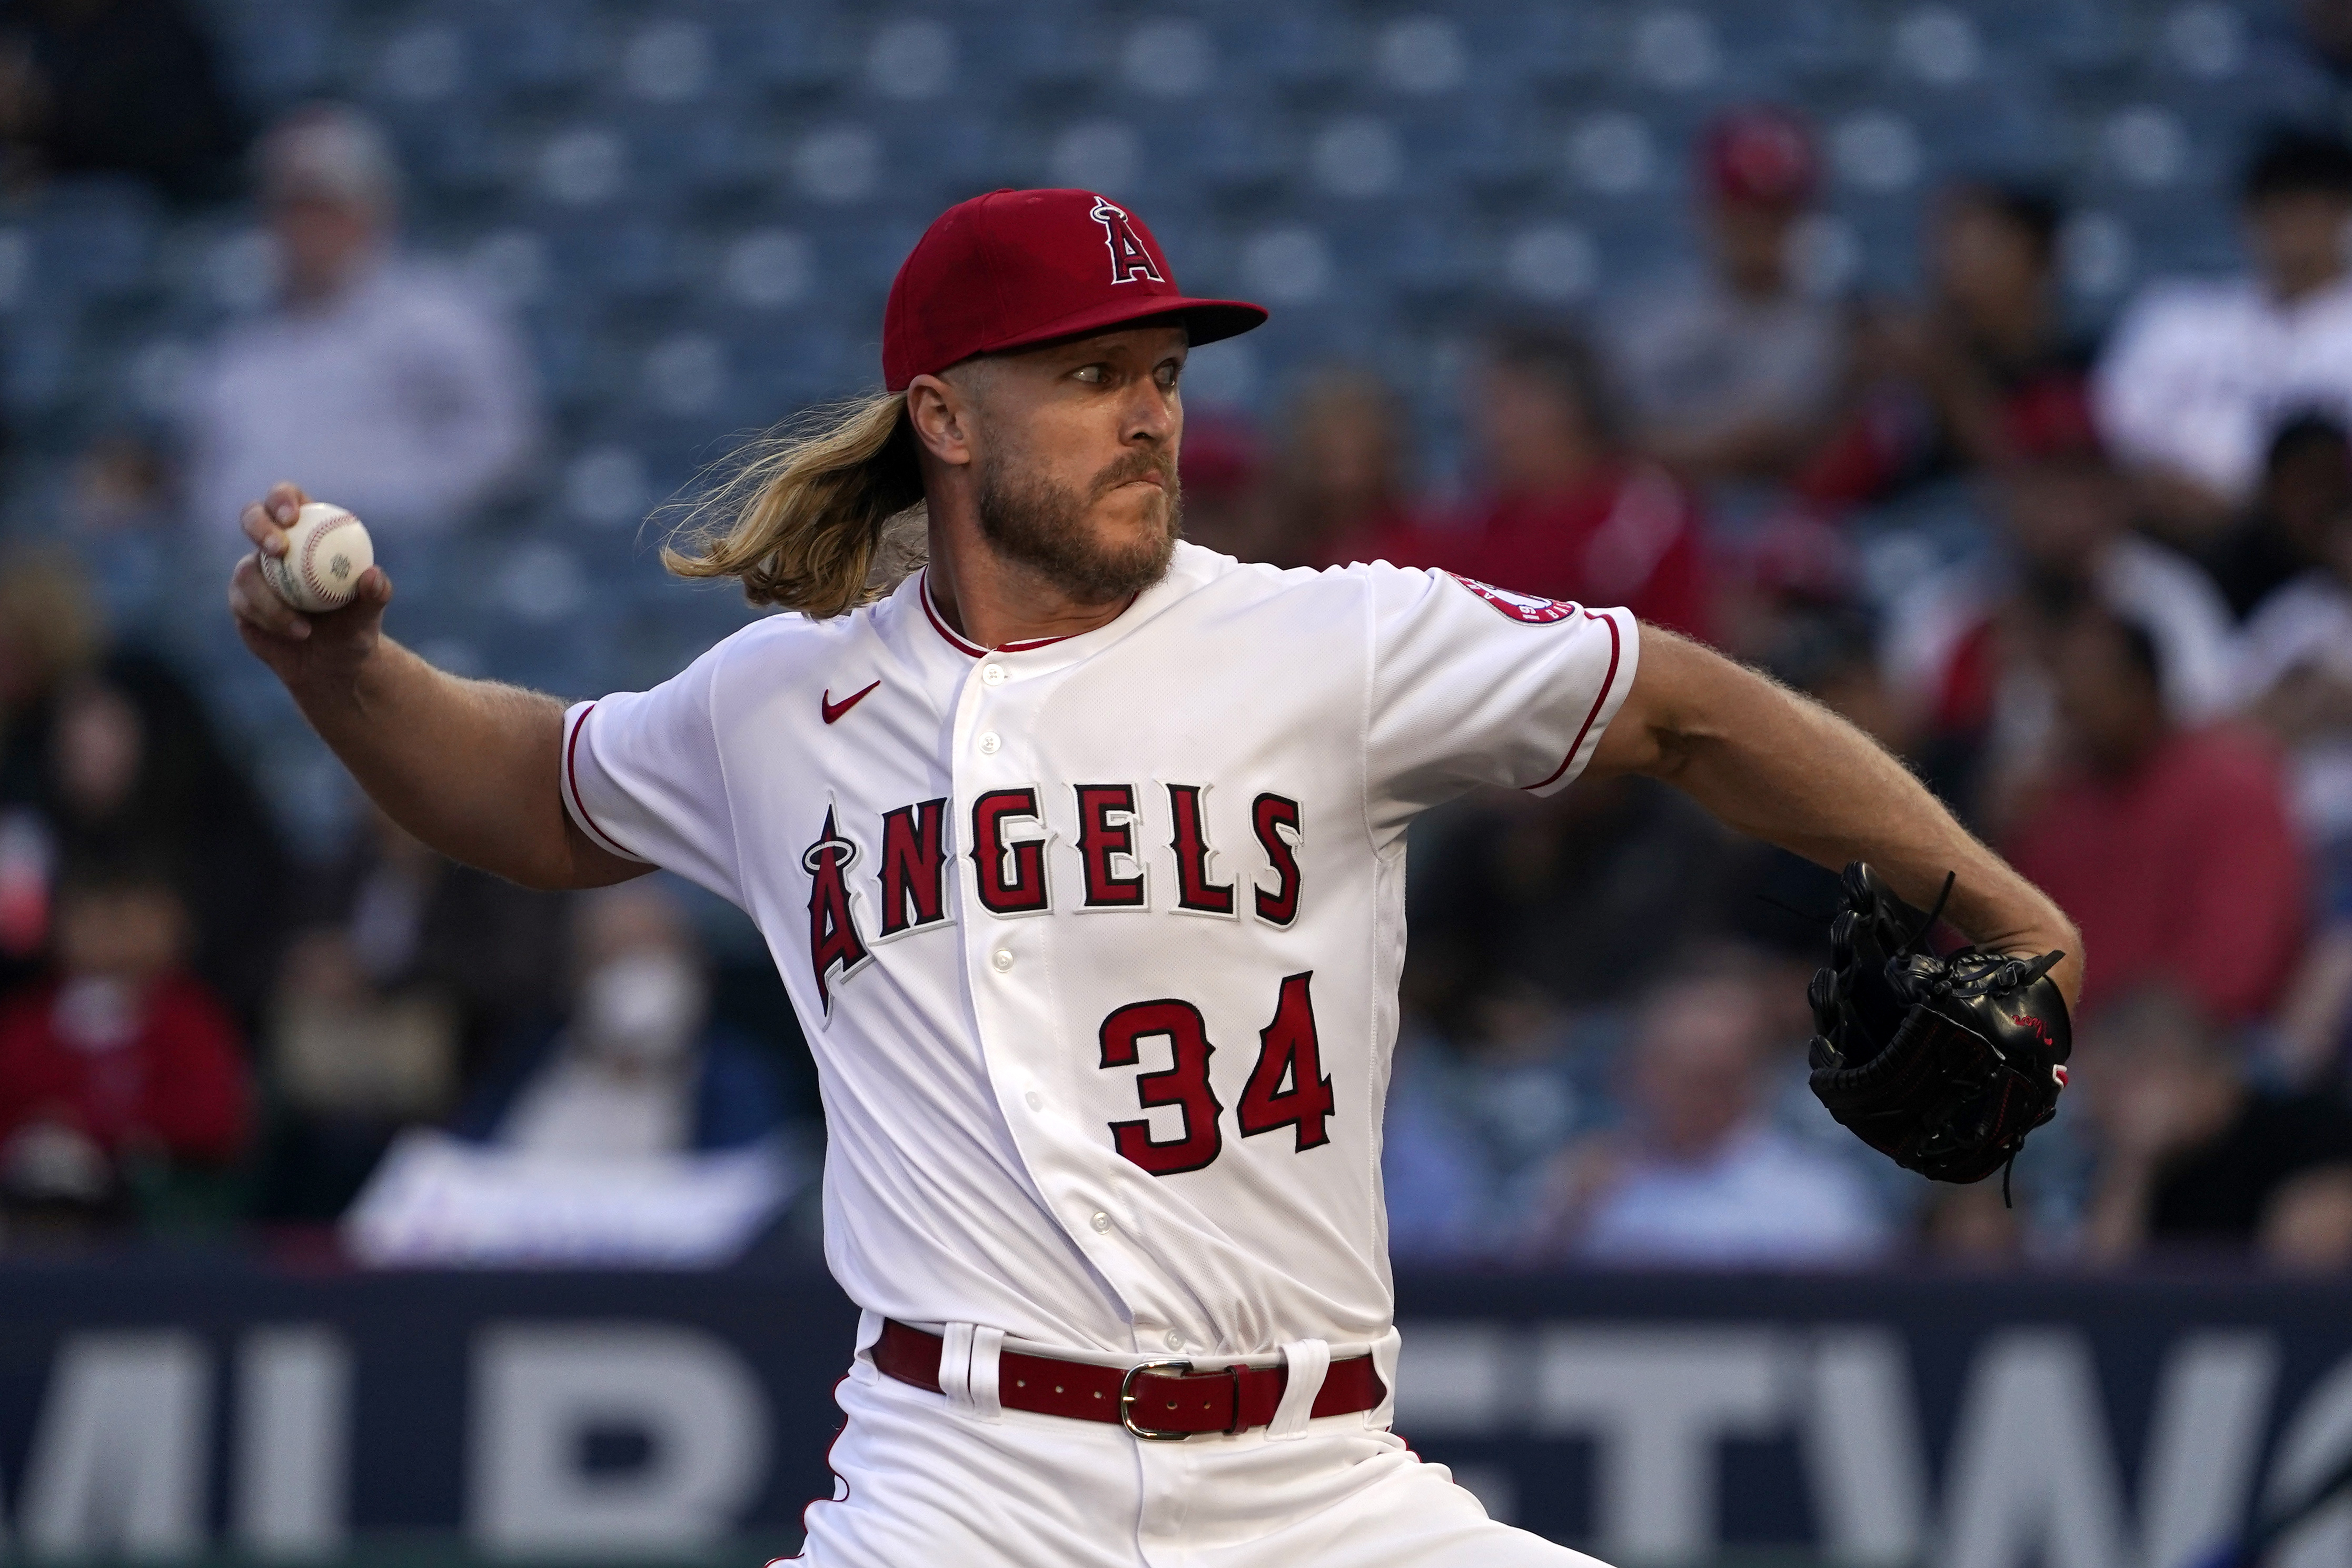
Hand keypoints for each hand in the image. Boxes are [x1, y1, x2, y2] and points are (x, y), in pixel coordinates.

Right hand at [228, 481, 394, 690]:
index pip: (289, 500)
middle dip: (259, 526)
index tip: (293, 517)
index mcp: (308, 534)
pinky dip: (270, 618)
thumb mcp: (368, 615)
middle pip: (252, 518)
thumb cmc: (354, 630)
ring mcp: (254, 573)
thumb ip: (375, 595)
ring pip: (246, 571)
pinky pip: (245, 602)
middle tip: (278, 548)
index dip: (283, 499)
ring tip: (304, 628)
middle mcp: (276, 548)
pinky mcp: (241, 600)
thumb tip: (374, 575)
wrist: (331, 664)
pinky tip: (296, 633)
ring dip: (271, 599)